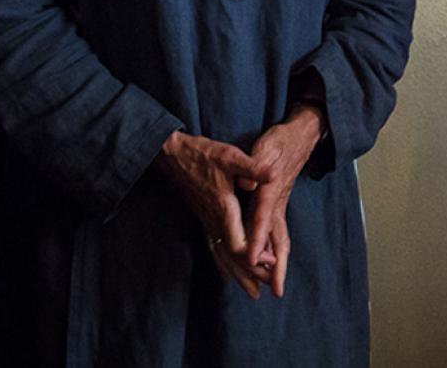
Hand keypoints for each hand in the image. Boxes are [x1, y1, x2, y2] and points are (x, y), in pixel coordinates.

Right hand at [154, 130, 272, 298]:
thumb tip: (273, 174)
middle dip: (250, 272)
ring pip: (223, 256)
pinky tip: (229, 277)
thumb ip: (252, 168)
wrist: (174, 156)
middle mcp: (214, 220)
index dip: (253, 256)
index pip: (237, 242)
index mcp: (223, 207)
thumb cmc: (204, 154)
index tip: (271, 263)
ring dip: (238, 274)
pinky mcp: (205, 220)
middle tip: (268, 286)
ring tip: (253, 292)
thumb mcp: (230, 156)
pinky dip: (224, 265)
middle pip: (232, 256)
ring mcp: (207, 222)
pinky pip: (214, 249)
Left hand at [240, 105, 322, 297]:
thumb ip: (256, 164)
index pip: (262, 219)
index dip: (257, 239)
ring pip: (280, 240)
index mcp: (270, 190)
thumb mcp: (266, 146)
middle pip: (279, 240)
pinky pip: (277, 235)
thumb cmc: (281, 141)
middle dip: (277, 266)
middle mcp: (277, 203)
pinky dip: (274, 253)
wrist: (302, 136)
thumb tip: (249, 182)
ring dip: (278, 265)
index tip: (251, 259)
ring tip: (275, 287)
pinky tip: (269, 264)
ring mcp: (280, 207)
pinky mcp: (278, 206)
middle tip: (277, 290)